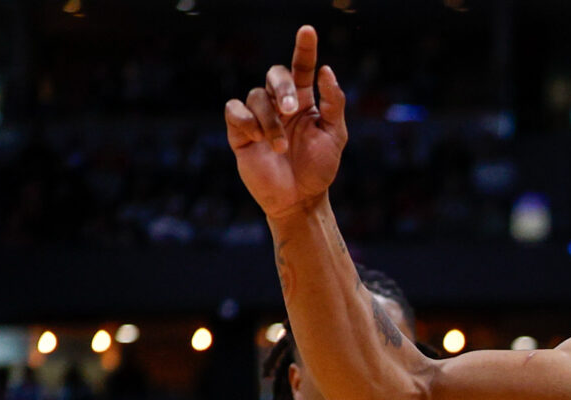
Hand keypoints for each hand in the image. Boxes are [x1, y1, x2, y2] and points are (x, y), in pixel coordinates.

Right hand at [223, 25, 348, 219]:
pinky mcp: (240, 131)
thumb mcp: (334, 135)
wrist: (300, 199)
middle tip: (292, 109)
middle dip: (282, 87)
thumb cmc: (319, 168)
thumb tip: (326, 69)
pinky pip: (235, 110)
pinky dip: (247, 121)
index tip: (308, 30)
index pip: (302, 67)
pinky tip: (259, 139)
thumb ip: (333, 103)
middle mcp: (280, 104)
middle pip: (274, 74)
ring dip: (270, 120)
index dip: (304, 48)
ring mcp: (259, 116)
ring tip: (280, 147)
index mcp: (304, 101)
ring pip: (256, 96)